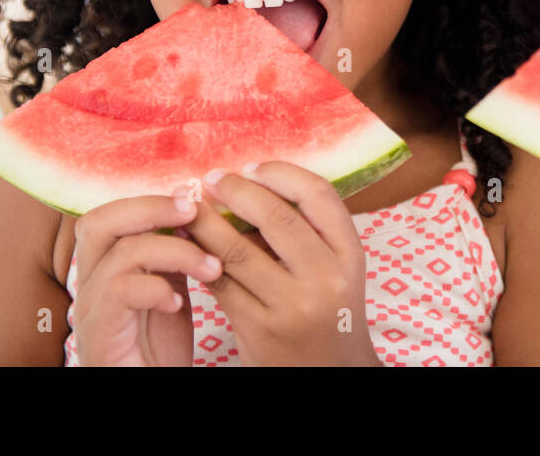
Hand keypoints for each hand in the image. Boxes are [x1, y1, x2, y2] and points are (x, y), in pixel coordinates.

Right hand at [72, 189, 221, 365]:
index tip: (194, 201)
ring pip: (121, 253)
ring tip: (213, 268)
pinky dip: (155, 288)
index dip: (149, 199)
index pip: (110, 214)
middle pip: (98, 221)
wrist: (147, 390)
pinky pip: (119, 292)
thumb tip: (197, 211)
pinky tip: (179, 303)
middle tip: (194, 212)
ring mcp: (90, 310)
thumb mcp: (172, 290)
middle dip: (151, 208)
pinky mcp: (99, 335)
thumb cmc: (158, 350)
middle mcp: (90, 284)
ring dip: (176, 251)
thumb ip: (175, 256)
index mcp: (105, 268)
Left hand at [184, 162, 380, 365]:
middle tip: (212, 180)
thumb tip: (248, 185)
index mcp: (350, 254)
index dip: (280, 173)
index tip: (251, 168)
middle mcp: (326, 277)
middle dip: (237, 191)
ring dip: (207, 222)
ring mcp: (293, 305)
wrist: (331, 372)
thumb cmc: (328, 311)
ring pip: (238, 250)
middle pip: (276, 216)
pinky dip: (200, 258)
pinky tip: (189, 244)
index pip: (317, 194)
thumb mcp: (335, 269)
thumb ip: (305, 232)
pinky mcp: (260, 328)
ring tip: (191, 209)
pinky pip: (221, 283)